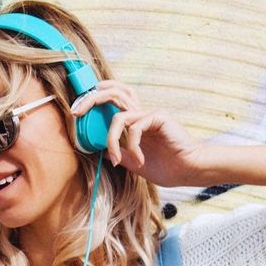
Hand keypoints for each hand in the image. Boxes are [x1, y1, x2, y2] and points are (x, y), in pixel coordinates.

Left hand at [70, 79, 205, 186]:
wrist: (189, 171)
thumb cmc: (166, 168)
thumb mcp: (133, 162)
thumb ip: (118, 152)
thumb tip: (97, 149)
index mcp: (135, 121)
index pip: (114, 99)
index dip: (96, 97)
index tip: (77, 109)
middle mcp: (141, 113)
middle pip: (114, 93)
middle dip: (91, 99)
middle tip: (76, 112)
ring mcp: (149, 114)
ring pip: (118, 115)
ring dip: (111, 139)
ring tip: (117, 159)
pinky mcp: (158, 117)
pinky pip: (134, 128)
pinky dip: (132, 146)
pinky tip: (141, 160)